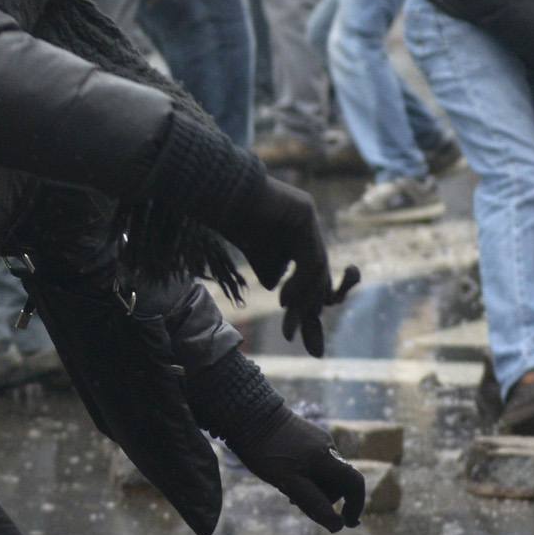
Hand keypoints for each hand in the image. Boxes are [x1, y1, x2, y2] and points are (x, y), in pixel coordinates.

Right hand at [216, 163, 359, 359]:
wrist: (213, 192)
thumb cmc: (227, 219)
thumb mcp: (254, 255)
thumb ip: (271, 271)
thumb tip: (282, 292)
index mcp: (296, 237)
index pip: (310, 279)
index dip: (305, 309)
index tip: (294, 338)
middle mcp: (307, 227)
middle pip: (320, 279)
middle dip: (310, 313)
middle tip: (301, 343)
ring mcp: (308, 218)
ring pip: (317, 272)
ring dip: (303, 301)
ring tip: (286, 317)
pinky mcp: (304, 212)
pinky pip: (310, 258)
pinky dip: (301, 283)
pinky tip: (284, 299)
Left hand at [228, 406, 368, 531]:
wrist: (244, 412)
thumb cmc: (266, 450)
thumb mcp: (288, 482)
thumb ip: (314, 503)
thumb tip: (337, 526)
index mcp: (327, 457)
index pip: (355, 483)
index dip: (356, 505)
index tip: (348, 522)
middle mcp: (326, 446)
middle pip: (338, 481)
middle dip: (324, 498)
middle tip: (296, 505)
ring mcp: (316, 439)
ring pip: (323, 472)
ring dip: (313, 487)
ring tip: (287, 493)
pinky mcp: (304, 435)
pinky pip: (313, 461)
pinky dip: (305, 475)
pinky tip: (284, 477)